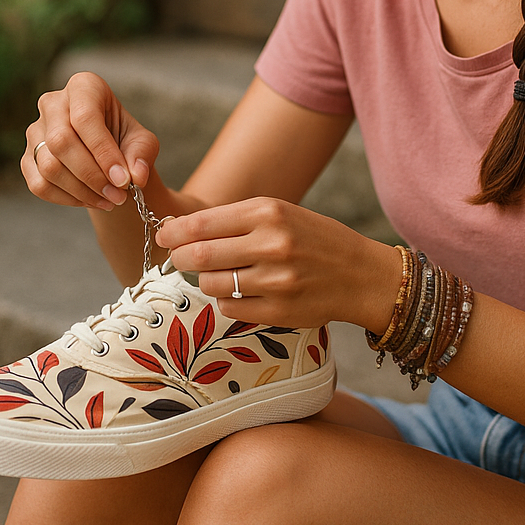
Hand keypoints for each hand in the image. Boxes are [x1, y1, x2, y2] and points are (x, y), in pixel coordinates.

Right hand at [22, 72, 159, 211]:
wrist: (108, 156)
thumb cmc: (125, 140)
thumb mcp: (142, 142)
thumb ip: (141, 155)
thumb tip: (136, 176)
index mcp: (84, 87)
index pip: (85, 117)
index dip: (104, 152)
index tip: (123, 179)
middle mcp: (53, 104)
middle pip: (61, 142)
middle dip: (92, 175)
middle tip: (118, 195)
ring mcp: (35, 131)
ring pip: (49, 166)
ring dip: (82, 190)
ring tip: (110, 199)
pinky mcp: (27, 158)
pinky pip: (39, 184)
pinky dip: (66, 198)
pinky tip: (90, 199)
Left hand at [156, 197, 400, 331]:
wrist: (361, 274)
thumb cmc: (315, 239)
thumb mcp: (282, 214)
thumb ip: (237, 220)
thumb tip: (184, 231)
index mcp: (269, 212)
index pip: (203, 223)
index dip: (174, 231)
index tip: (163, 235)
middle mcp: (271, 245)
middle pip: (199, 256)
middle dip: (180, 257)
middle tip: (178, 257)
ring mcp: (275, 281)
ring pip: (212, 284)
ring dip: (207, 279)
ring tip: (222, 273)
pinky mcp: (278, 311)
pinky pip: (230, 308)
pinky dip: (228, 300)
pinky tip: (243, 291)